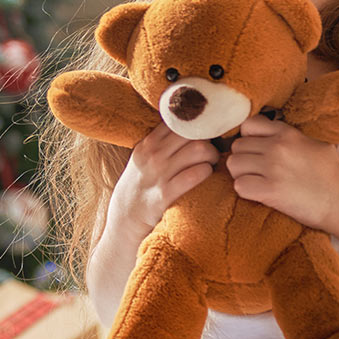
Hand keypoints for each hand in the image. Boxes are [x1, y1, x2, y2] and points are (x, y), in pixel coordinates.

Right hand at [104, 122, 220, 244]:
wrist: (125, 219)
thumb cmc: (142, 186)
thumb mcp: (144, 159)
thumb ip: (163, 142)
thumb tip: (193, 126)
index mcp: (148, 143)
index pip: (179, 119)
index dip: (198, 123)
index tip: (206, 132)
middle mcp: (152, 154)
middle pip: (193, 131)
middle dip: (209, 139)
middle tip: (213, 150)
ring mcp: (158, 174)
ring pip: (199, 149)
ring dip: (212, 155)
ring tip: (211, 163)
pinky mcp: (165, 194)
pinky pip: (195, 174)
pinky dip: (207, 172)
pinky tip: (206, 176)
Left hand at [223, 115, 338, 232]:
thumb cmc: (330, 173)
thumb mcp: (315, 141)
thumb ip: (291, 132)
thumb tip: (269, 127)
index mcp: (287, 132)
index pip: (248, 125)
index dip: (248, 139)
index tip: (257, 151)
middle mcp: (277, 146)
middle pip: (237, 146)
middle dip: (244, 159)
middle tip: (257, 171)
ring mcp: (273, 168)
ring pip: (233, 164)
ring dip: (241, 174)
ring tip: (257, 182)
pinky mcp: (270, 190)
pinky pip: (239, 186)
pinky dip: (246, 191)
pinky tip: (259, 193)